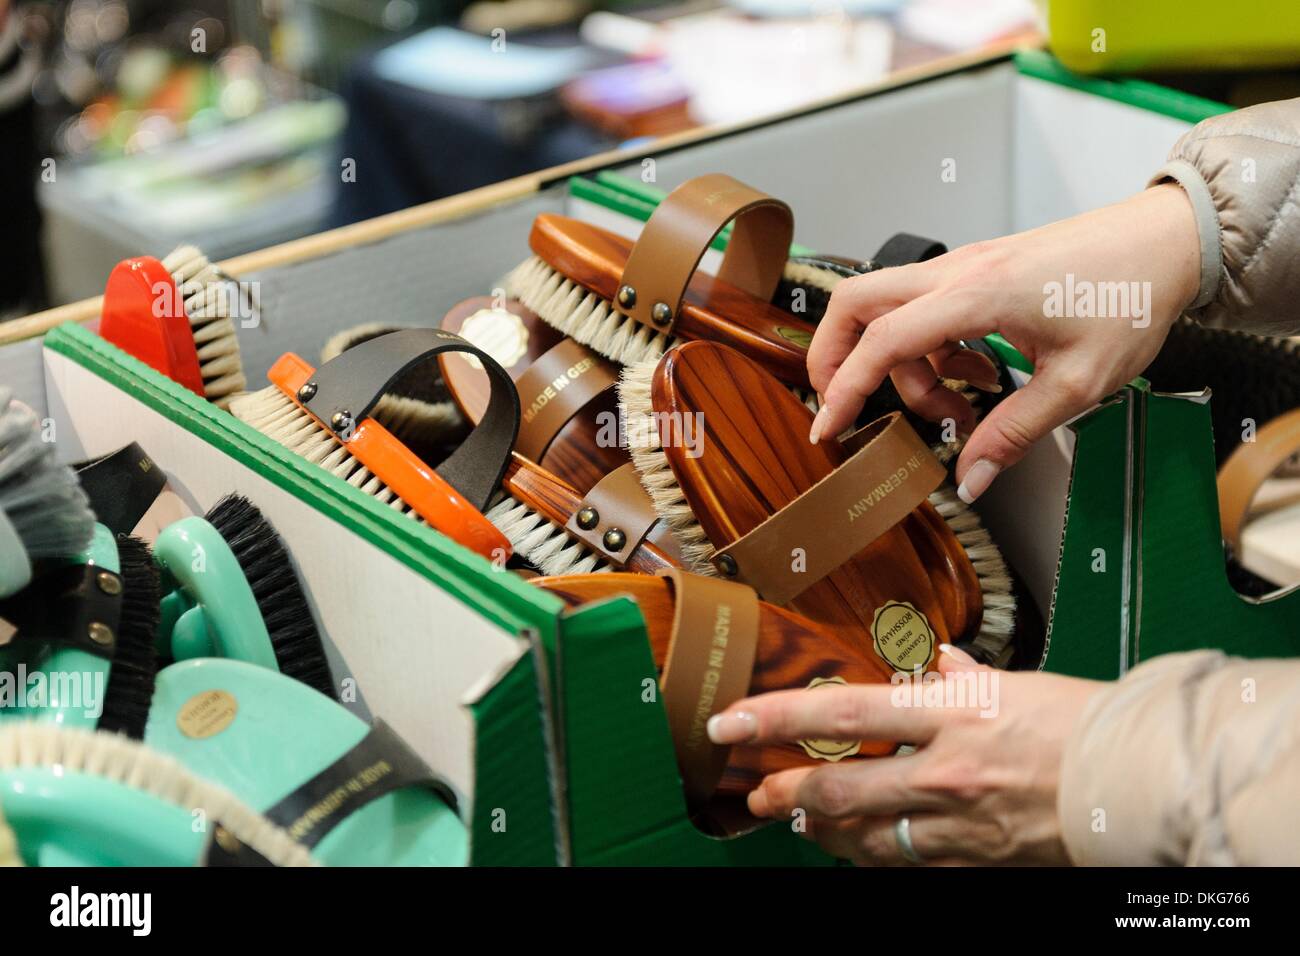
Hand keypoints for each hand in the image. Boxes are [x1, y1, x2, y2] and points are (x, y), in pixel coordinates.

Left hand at [707, 646, 1103, 864]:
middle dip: (785, 790)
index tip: (731, 721)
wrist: (1144, 785)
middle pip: (839, 786)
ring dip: (820, 827)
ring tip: (796, 816)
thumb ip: (960, 675)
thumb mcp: (1015, 682)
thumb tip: (932, 662)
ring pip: (863, 835)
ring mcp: (958, 822)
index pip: (843, 711)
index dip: (777, 717)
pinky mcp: (975, 859)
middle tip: (756, 791)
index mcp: (952, 711)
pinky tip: (855, 845)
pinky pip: (906, 862)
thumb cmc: (1086, 723)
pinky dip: (871, 853)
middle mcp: (945, 769)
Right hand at [807, 183, 1200, 501]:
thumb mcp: (1077, 383)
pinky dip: (930, 348)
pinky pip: (925, 309)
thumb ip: (1013, 433)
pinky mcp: (977, 270)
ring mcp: (963, 267)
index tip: (827, 428)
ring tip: (955, 404)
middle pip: (856, 303)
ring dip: (901, 364)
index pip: (881, 342)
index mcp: (975, 296)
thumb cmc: (1129, 297)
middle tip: (845, 405)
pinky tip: (977, 374)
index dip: (844, 389)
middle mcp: (957, 273)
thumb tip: (969, 478)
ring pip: (888, 308)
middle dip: (836, 357)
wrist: (1164, 242)